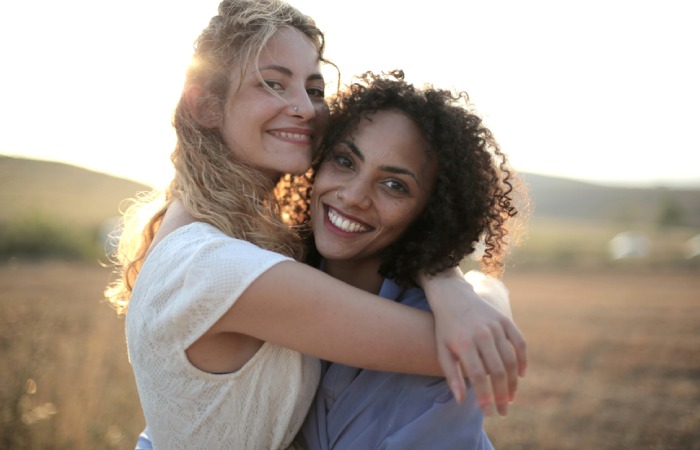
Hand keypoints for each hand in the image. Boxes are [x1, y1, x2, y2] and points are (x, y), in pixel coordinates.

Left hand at [419, 267, 526, 415]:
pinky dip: (522, 360)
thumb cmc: (445, 328)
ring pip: (510, 359)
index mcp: (463, 343)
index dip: (485, 397)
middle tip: (503, 412)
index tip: (488, 413)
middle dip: (501, 395)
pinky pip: (520, 343)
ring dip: (512, 382)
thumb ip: (451, 375)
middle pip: (497, 371)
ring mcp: (495, 326)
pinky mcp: (505, 320)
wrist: (453, 297)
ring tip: (509, 398)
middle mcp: (481, 334)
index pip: (477, 376)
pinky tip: (520, 375)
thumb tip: (461, 400)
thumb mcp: (442, 350)